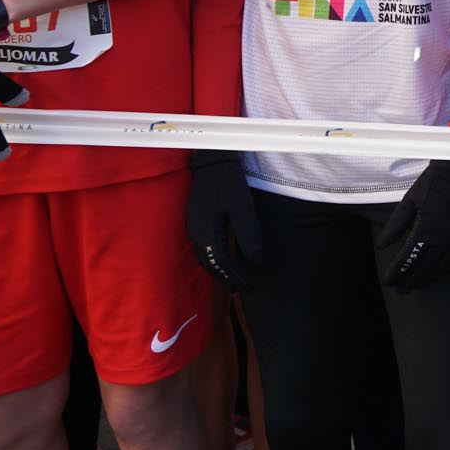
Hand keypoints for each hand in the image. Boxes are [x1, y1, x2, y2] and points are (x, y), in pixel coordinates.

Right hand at [186, 151, 261, 290]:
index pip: (221, 263)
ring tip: (232, 279)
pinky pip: (202, 248)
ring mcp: (192, 226)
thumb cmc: (228, 182)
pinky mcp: (194, 221)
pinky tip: (222, 259)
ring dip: (218, 270)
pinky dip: (213, 259)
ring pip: (203, 257)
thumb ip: (249, 234)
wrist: (211, 160)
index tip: (248, 287)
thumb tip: (257, 261)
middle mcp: (195, 233)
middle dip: (225, 278)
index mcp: (206, 232)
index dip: (235, 277)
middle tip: (240, 289)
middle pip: (209, 264)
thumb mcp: (243, 207)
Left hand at [380, 160, 449, 291]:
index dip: (397, 271)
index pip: (408, 258)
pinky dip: (448, 269)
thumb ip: (395, 225)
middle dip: (411, 280)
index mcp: (426, 229)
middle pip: (425, 267)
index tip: (389, 280)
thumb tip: (381, 246)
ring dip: (428, 278)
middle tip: (401, 290)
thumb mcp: (409, 200)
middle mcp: (443, 238)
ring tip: (417, 285)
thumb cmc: (433, 182)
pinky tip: (440, 273)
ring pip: (442, 266)